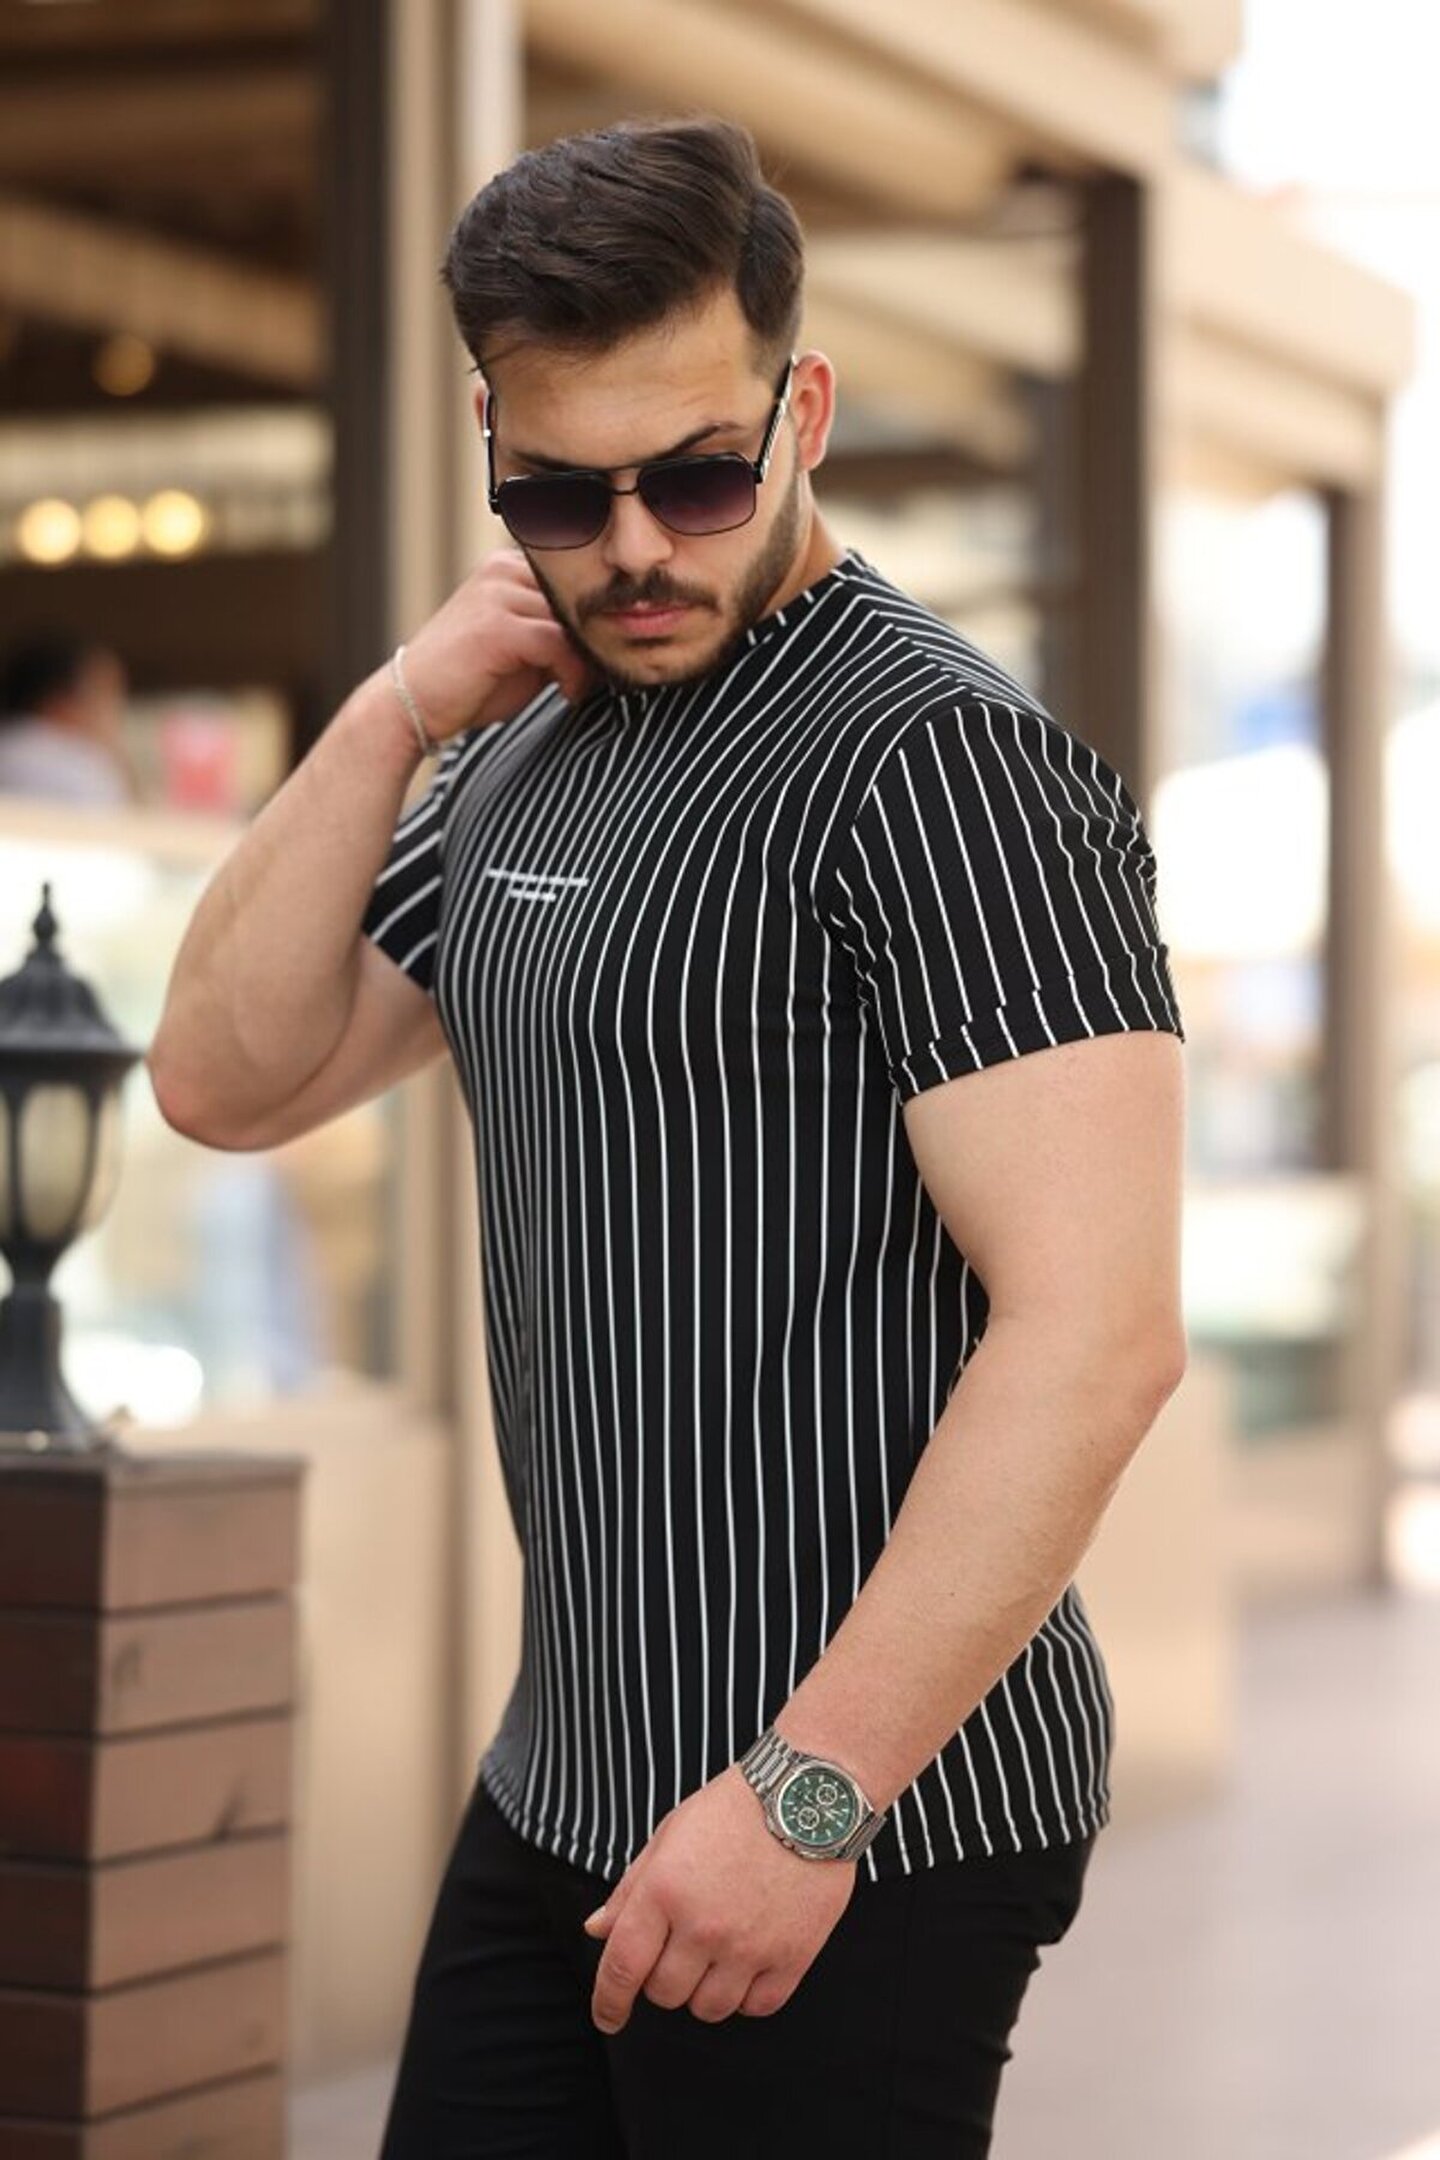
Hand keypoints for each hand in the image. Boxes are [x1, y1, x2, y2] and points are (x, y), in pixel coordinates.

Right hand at [399, 548, 597, 740]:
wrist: (412, 703)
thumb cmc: (471, 682)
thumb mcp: (525, 652)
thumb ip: (560, 637)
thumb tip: (615, 643)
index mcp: (508, 567)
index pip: (576, 583)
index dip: (597, 621)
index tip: (608, 659)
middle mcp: (502, 569)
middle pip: (580, 597)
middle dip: (599, 639)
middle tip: (607, 676)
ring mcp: (497, 593)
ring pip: (574, 620)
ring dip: (589, 659)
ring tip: (584, 688)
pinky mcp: (496, 626)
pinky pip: (559, 644)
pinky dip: (573, 673)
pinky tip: (567, 694)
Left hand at [581, 1764, 856, 2030]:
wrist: (807, 1795)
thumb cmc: (734, 1809)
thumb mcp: (670, 1833)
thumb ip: (630, 1888)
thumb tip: (597, 1930)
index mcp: (665, 1890)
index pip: (622, 1967)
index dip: (608, 2003)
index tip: (608, 2017)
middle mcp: (704, 1925)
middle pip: (665, 1994)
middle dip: (661, 1979)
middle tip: (678, 1950)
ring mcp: (750, 1945)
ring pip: (709, 2008)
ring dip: (703, 1990)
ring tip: (715, 1955)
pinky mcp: (792, 1956)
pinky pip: (757, 2007)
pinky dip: (746, 1996)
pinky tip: (747, 1965)